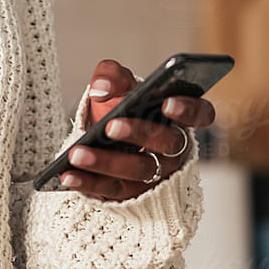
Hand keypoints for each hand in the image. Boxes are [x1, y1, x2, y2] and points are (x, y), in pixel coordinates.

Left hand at [60, 58, 214, 201]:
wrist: (102, 135)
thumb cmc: (119, 106)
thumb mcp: (116, 85)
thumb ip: (111, 75)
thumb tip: (102, 89)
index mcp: (178, 115)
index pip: (201, 113)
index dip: (189, 110)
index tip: (166, 103)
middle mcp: (174, 147)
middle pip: (168, 143)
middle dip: (139, 133)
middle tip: (110, 126)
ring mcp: (156, 173)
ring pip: (140, 170)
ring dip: (107, 162)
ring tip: (76, 153)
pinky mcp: (133, 193)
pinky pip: (113, 190)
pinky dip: (88, 182)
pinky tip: (67, 175)